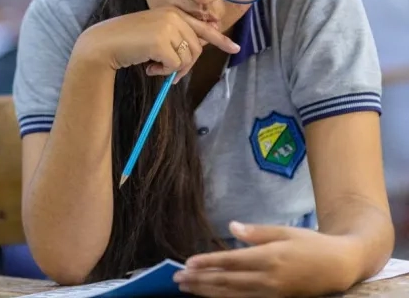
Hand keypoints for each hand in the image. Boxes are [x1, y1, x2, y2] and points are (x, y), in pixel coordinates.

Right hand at [77, 7, 240, 81]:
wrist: (103, 44)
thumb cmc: (127, 41)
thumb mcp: (154, 34)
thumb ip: (175, 36)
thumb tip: (199, 47)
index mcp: (171, 12)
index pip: (202, 26)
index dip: (219, 39)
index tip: (234, 47)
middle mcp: (172, 16)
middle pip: (197, 48)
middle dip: (186, 65)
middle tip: (169, 74)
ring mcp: (167, 27)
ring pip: (188, 58)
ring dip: (173, 70)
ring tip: (155, 68)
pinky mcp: (161, 42)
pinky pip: (175, 65)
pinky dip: (164, 72)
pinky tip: (149, 68)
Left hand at [173, 221, 356, 296]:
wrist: (340, 266)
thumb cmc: (311, 244)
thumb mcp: (285, 231)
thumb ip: (256, 232)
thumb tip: (231, 227)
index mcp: (270, 258)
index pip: (231, 262)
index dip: (208, 264)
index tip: (188, 263)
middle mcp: (269, 279)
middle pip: (227, 282)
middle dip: (200, 281)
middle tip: (178, 279)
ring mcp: (272, 294)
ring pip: (233, 296)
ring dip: (207, 292)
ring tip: (187, 288)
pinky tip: (210, 296)